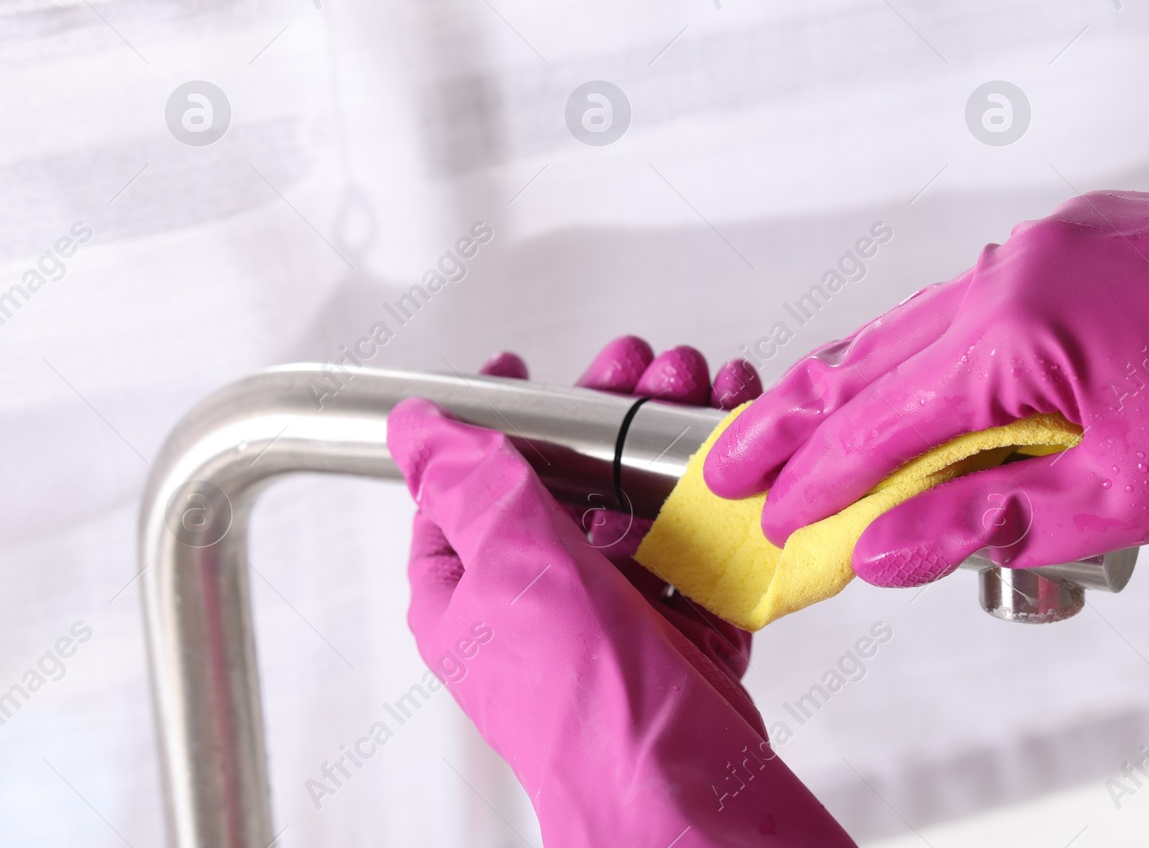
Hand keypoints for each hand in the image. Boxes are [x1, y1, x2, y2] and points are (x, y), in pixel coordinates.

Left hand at [393, 339, 851, 846]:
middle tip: (644, 368)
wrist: (678, 779)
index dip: (492, 422)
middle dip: (608, 413)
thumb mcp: (504, 557)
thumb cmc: (581, 695)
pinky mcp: (680, 633)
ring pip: (638, 505)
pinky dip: (719, 499)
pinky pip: (697, 550)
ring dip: (669, 443)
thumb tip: (415, 427)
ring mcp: (612, 618)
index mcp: (469, 588)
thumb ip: (464, 479)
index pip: (465, 486)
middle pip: (566, 481)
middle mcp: (537, 602)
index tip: (518, 373)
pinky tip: (733, 459)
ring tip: (700, 393)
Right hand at [703, 185, 1148, 586]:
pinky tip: (936, 387)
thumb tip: (888, 551)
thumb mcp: (1121, 492)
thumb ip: (988, 519)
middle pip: (872, 354)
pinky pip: (984, 299)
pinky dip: (943, 352)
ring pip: (924, 322)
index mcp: (1015, 328)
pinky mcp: (1090, 237)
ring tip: (815, 430)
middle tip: (737, 460)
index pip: (879, 421)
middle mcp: (1017, 267)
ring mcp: (1052, 242)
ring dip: (868, 382)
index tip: (774, 517)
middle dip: (799, 415)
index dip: (818, 481)